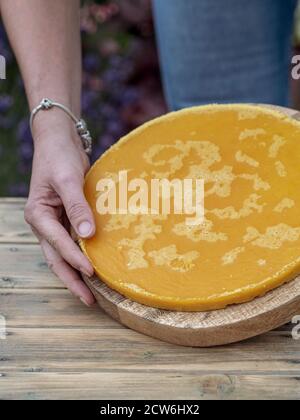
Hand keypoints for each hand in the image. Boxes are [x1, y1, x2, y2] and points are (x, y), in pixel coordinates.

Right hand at [25, 115, 95, 305]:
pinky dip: (81, 256)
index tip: (92, 273)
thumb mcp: (67, 179)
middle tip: (89, 300)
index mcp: (38, 215)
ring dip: (76, 273)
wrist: (59, 142)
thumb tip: (88, 236)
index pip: (58, 243)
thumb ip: (77, 207)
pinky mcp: (66, 219)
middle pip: (56, 258)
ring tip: (92, 293)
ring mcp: (54, 223)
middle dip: (72, 280)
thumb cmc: (59, 157)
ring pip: (63, 255)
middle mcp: (44, 224)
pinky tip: (94, 266)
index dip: (75, 258)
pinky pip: (72, 243)